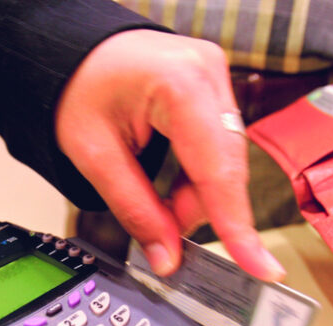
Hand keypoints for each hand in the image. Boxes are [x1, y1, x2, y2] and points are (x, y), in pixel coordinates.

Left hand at [56, 30, 284, 280]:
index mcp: (178, 84)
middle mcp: (208, 72)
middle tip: (164, 229)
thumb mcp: (94, 155)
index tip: (261, 267)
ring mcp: (215, 74)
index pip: (217, 170)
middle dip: (198, 208)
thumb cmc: (75, 87)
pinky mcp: (213, 84)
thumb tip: (167, 257)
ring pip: (225, 160)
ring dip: (196, 191)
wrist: (71, 51)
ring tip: (158, 197)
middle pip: (226, 167)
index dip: (237, 225)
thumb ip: (135, 210)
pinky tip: (172, 177)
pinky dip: (197, 172)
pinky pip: (219, 144)